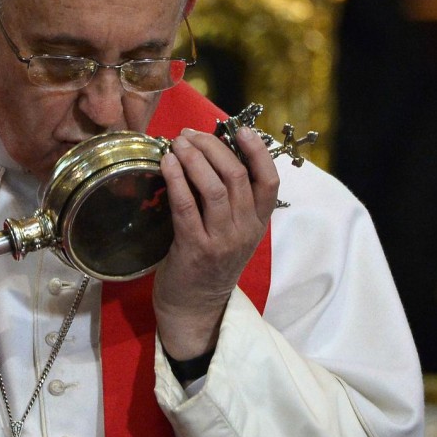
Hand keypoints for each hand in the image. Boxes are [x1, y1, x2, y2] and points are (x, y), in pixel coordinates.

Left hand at [153, 126, 278, 359]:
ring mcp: (222, 241)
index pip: (270, 181)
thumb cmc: (208, 262)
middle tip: (189, 134)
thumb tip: (208, 155)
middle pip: (237, 176)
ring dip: (194, 159)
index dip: (257, 151)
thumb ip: (228, 200)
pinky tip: (166, 164)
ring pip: (215, 187)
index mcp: (258, 223)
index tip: (240, 129)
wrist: (195, 308)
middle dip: (213, 147)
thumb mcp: (229, 231)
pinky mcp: (195, 249)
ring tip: (177, 142)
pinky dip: (176, 180)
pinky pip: (186, 206)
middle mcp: (245, 230)